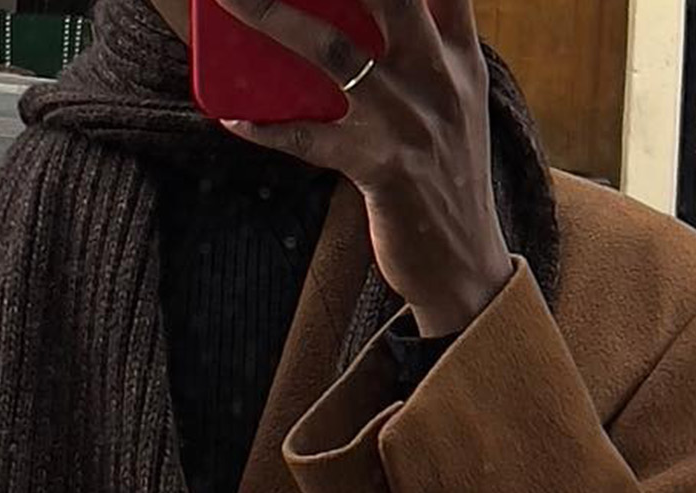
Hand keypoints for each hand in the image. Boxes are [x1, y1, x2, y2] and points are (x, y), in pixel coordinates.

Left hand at [211, 0, 513, 336]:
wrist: (466, 263)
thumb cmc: (443, 176)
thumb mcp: (449, 103)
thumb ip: (420, 50)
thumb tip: (345, 21)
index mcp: (458, 56)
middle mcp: (439, 78)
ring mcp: (412, 121)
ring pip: (334, 54)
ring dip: (273, 21)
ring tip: (230, 1)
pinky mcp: (384, 170)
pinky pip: (310, 138)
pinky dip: (265, 127)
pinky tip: (232, 115)